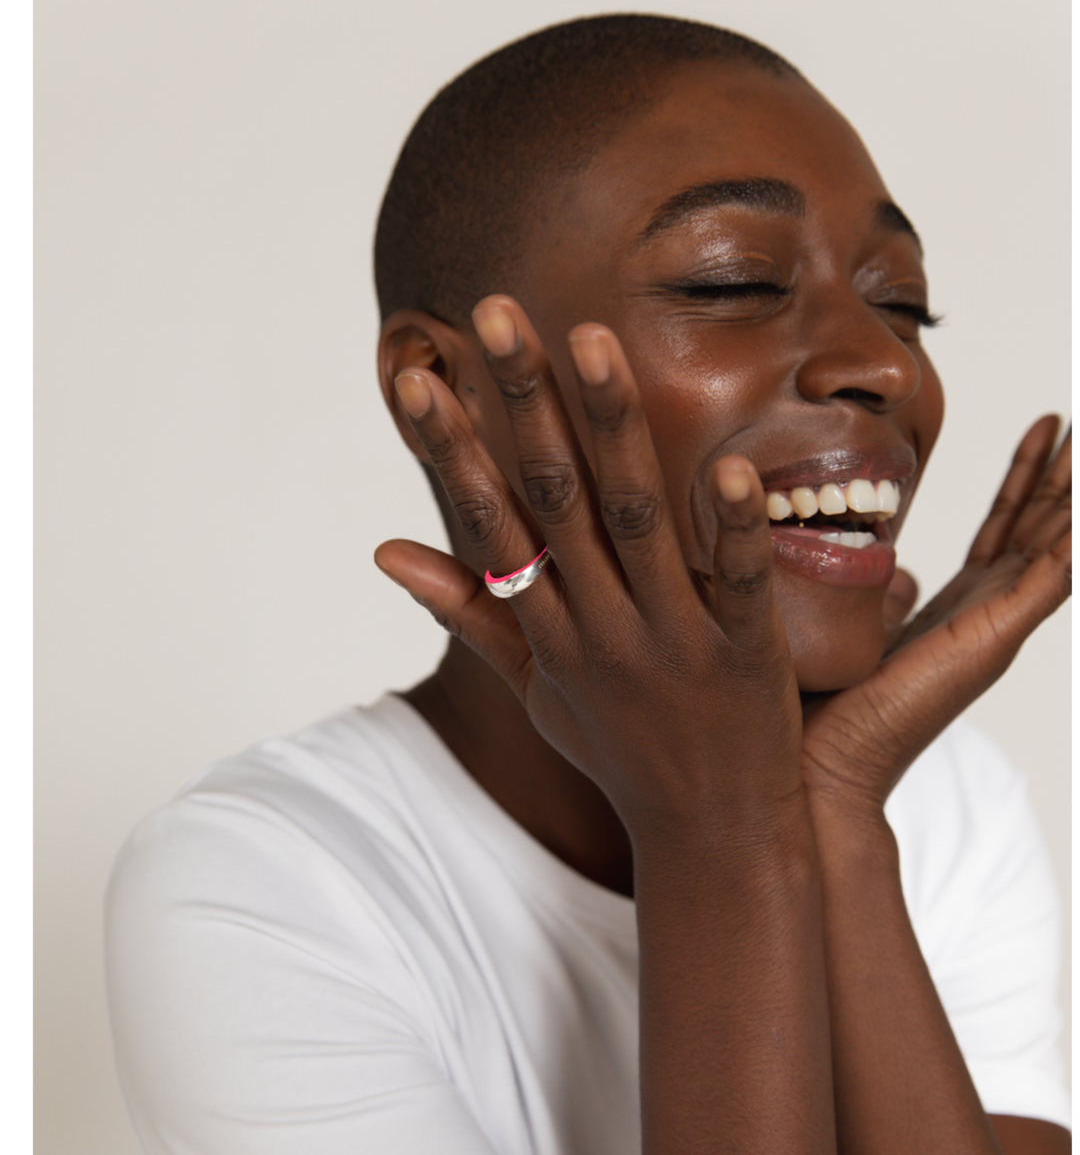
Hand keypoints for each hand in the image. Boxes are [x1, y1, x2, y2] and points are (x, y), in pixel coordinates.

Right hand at [375, 296, 806, 844]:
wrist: (714, 841)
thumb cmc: (625, 757)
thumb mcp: (536, 690)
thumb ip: (471, 615)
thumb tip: (386, 550)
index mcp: (551, 629)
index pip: (490, 522)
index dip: (451, 448)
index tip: (419, 376)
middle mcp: (599, 626)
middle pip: (553, 499)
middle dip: (522, 403)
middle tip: (497, 313)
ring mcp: (671, 642)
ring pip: (637, 521)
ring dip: (613, 432)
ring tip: (594, 344)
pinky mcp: (744, 659)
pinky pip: (737, 584)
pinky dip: (732, 530)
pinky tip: (734, 466)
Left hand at [801, 416, 1073, 813]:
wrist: (817, 766)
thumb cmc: (827, 707)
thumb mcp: (859, 627)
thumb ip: (885, 598)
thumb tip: (896, 577)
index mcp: (960, 609)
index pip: (1005, 526)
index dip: (1027, 475)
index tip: (1047, 422)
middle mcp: (987, 614)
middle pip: (1045, 524)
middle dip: (1070, 470)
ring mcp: (997, 627)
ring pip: (1061, 543)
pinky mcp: (993, 639)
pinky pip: (1054, 577)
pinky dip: (1079, 544)